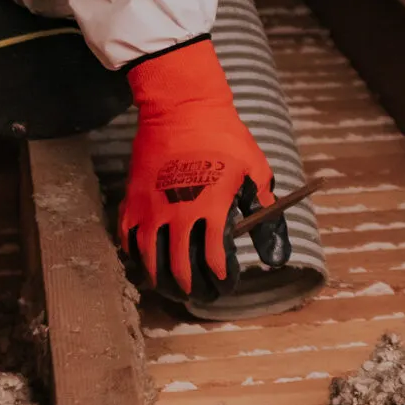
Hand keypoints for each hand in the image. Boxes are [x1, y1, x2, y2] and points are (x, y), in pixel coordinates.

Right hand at [119, 38, 281, 299]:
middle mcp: (179, 214)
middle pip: (180, 266)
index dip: (221, 277)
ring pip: (150, 258)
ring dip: (160, 279)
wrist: (183, 108)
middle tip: (198, 296)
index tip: (225, 284)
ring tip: (170, 288)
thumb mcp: (254, 170)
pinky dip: (134, 254)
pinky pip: (128, 236)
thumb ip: (263, 211)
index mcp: (211, 208)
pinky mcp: (133, 198)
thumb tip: (276, 252)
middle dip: (191, 287)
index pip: (215, 258)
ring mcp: (152, 207)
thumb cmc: (224, 137)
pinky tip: (143, 262)